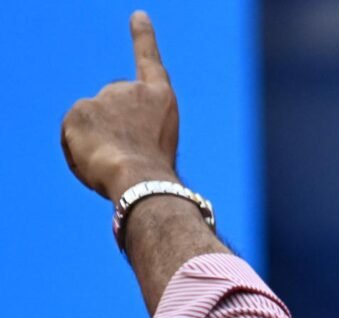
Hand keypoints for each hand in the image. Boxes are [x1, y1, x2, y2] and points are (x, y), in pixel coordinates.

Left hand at [61, 11, 179, 199]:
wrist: (141, 177)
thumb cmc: (154, 174)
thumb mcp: (156, 148)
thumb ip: (138, 131)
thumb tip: (108, 138)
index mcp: (161, 98)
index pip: (149, 59)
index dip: (143, 37)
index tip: (138, 16)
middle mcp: (133, 90)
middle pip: (113, 103)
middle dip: (113, 125)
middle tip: (127, 153)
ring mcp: (105, 97)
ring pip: (93, 121)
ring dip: (97, 141)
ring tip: (114, 162)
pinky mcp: (80, 109)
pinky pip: (73, 133)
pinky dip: (79, 149)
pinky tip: (95, 160)